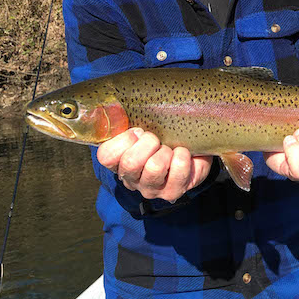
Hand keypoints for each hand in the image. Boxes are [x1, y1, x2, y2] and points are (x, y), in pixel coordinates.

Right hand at [96, 128, 212, 202]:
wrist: (191, 149)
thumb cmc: (162, 135)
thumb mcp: (144, 125)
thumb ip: (131, 118)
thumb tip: (121, 106)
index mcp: (119, 162)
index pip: (106, 156)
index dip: (124, 139)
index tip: (139, 131)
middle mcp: (132, 179)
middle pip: (130, 163)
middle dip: (148, 143)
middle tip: (156, 139)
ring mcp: (152, 188)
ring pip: (154, 167)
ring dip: (166, 151)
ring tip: (170, 149)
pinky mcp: (174, 191)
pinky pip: (178, 170)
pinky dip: (183, 156)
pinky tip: (182, 153)